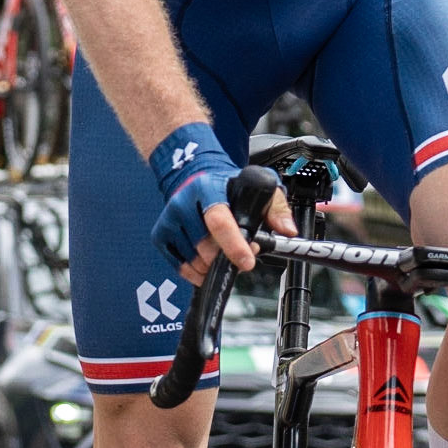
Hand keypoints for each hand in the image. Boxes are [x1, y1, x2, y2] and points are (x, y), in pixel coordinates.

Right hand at [149, 123, 294, 281]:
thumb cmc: (230, 184)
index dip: (234, 245)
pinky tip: (208, 261)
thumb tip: (287, 230)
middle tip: (243, 252)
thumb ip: (277, 207)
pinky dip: (196, 272)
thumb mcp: (260, 186)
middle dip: (228, 257)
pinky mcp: (160, 234)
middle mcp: (183, 203)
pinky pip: (180, 266)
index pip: (219, 221)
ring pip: (194, 260)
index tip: (247, 261)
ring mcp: (170, 219)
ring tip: (224, 251)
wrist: (194, 175)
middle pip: (205, 247)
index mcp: (208, 188)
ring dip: (213, 265)